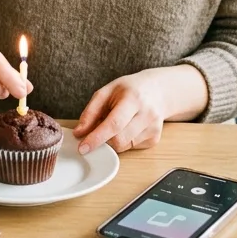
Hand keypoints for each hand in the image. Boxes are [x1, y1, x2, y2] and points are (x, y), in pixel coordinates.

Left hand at [73, 65, 207, 154]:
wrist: (158, 90)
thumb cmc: (129, 90)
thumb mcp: (107, 91)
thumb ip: (91, 111)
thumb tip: (79, 133)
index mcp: (133, 99)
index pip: (114, 124)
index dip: (96, 138)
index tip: (83, 148)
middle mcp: (147, 114)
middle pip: (119, 139)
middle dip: (103, 140)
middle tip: (96, 132)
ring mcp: (153, 128)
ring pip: (124, 146)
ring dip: (113, 140)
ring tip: (115, 123)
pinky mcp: (154, 139)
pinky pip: (131, 147)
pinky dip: (123, 141)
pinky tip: (127, 127)